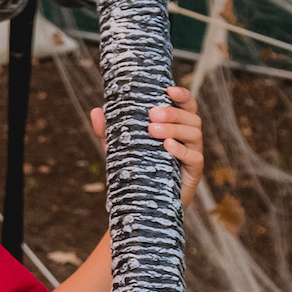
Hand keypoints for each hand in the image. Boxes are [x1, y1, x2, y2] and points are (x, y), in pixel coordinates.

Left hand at [88, 86, 204, 210]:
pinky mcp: (194, 172)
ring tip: (153, 130)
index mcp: (176, 127)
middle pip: (192, 118)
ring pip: (195, 134)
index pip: (186, 106)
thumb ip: (109, 131)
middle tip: (152, 115)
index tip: (168, 89)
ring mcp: (193, 154)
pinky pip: (194, 157)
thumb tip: (96, 110)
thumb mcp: (120, 149)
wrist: (145, 202)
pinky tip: (168, 146)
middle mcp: (188, 138)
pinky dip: (181, 150)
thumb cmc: (137, 168)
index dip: (182, 95)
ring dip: (175, 129)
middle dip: (173, 113)